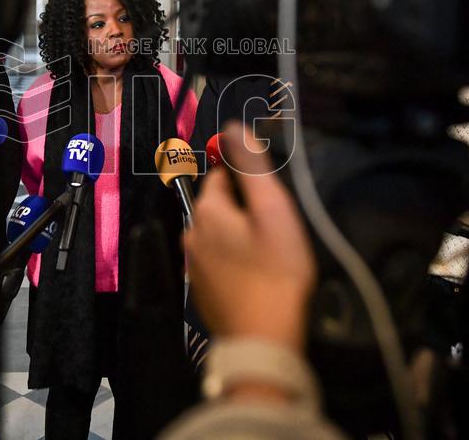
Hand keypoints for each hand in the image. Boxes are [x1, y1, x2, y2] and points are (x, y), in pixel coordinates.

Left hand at [183, 122, 315, 349]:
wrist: (263, 339)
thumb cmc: (274, 271)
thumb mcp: (271, 210)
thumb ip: (251, 167)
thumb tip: (233, 128)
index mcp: (206, 211)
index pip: (221, 176)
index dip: (250, 182)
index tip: (272, 200)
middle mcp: (191, 234)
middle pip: (220, 206)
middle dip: (246, 210)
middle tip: (277, 229)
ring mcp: (194, 266)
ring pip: (220, 235)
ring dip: (241, 237)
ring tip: (270, 253)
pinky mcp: (204, 292)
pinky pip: (220, 263)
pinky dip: (237, 263)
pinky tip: (258, 276)